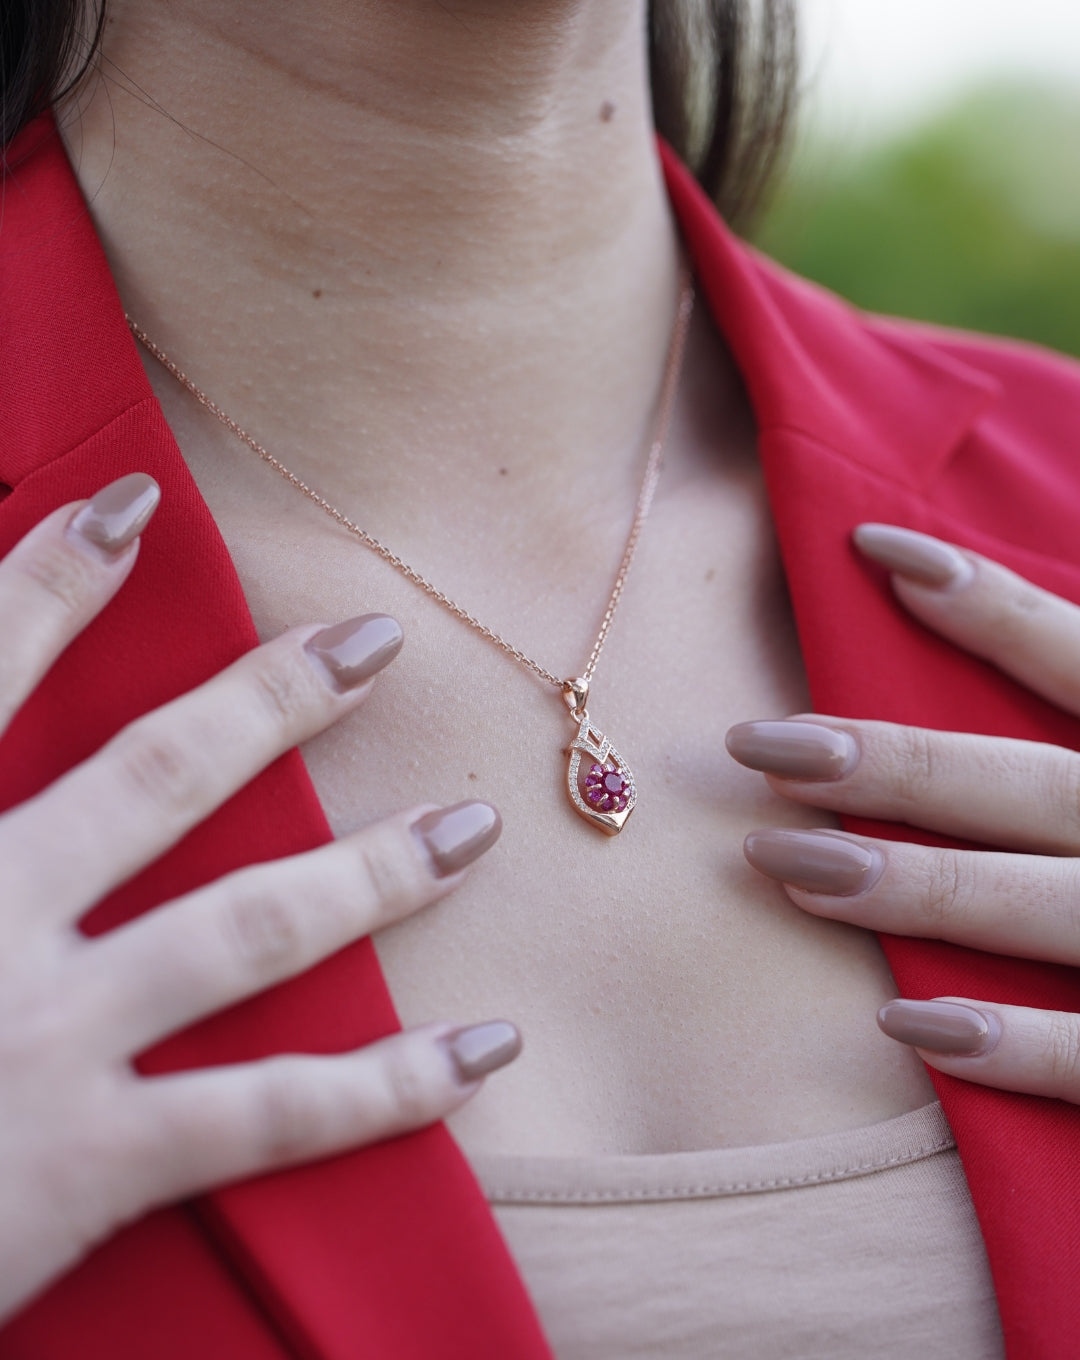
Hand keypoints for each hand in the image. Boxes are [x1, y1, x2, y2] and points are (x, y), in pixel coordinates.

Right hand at [0, 474, 517, 1320]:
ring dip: (376, 870)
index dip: (51, 583)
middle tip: (376, 642)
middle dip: (272, 701)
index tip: (135, 505)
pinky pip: (275, 1113)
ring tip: (473, 828)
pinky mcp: (96, 1162)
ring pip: (251, 927)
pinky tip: (485, 1047)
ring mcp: (51, 1042)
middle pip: (157, 779)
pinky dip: (391, 1084)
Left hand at [726, 524, 1079, 1103]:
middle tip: (758, 745)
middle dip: (890, 764)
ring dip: (909, 888)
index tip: (872, 548)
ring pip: (1042, 906)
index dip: (986, 603)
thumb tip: (994, 601)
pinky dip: (1013, 1044)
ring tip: (778, 863)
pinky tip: (906, 1022)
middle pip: (1027, 783)